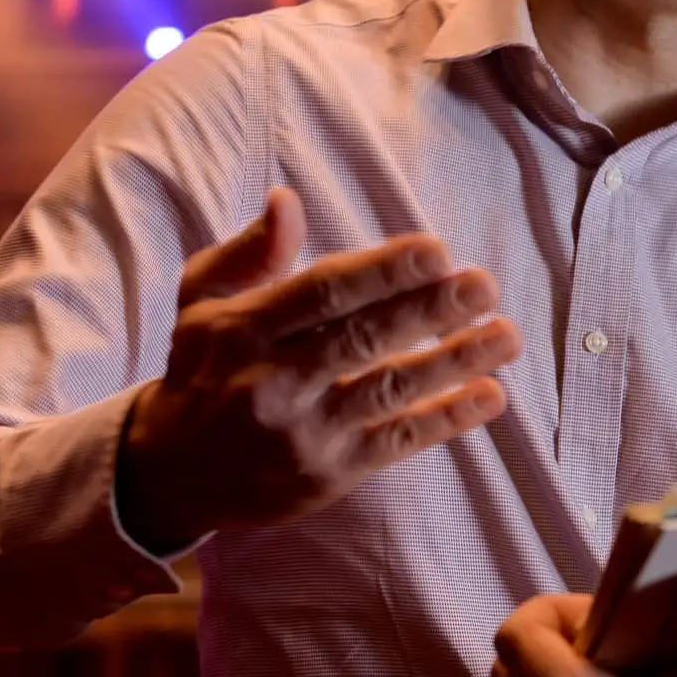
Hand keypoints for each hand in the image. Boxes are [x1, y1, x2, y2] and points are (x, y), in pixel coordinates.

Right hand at [116, 187, 521, 549]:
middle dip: (430, 309)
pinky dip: (445, 419)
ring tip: (506, 336)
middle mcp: (272, 380)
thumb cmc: (201, 368)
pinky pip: (395, 442)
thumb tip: (287, 200)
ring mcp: (301, 432)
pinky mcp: (325, 475)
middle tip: (485, 285)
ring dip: (454, 363)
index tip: (437, 250)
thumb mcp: (202, 301)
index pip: (323, 292)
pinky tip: (489, 396)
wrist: (170, 473)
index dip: (383, 270)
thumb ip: (248, 252)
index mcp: (244, 328)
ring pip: (388, 390)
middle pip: (362, 338)